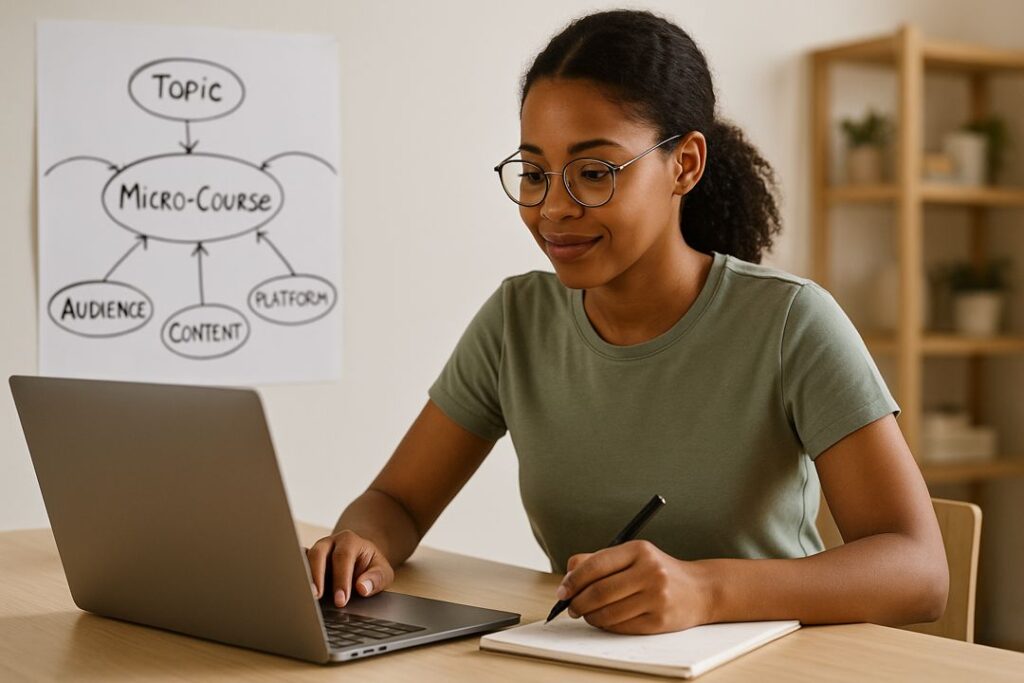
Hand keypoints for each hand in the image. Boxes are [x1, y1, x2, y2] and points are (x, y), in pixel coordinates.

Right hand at [305, 530, 394, 607]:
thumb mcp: (382, 571)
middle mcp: (330, 543)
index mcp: (350, 541)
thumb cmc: (371, 566)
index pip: (343, 558)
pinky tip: (294, 587)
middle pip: (319, 554)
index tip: (341, 600)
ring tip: (305, 597)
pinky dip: (296, 575)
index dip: (341, 579)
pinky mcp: (307, 561)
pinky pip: (298, 565)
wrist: (361, 560)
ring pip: (305, 559)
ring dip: (304, 578)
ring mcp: (316, 551)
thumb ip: (376, 579)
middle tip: (316, 598)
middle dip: (317, 577)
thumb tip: (362, 588)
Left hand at [557, 540, 712, 633]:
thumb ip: (599, 559)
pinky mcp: (659, 621)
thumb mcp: (633, 555)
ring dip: (590, 617)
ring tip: (587, 614)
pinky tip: (604, 620)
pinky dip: (606, 626)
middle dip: (577, 603)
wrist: (700, 589)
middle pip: (599, 592)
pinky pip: (622, 627)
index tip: (563, 591)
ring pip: (608, 613)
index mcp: (639, 550)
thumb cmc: (658, 571)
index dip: (573, 581)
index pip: (596, 565)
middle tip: (570, 607)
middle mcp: (649, 571)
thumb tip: (569, 573)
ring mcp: (656, 597)